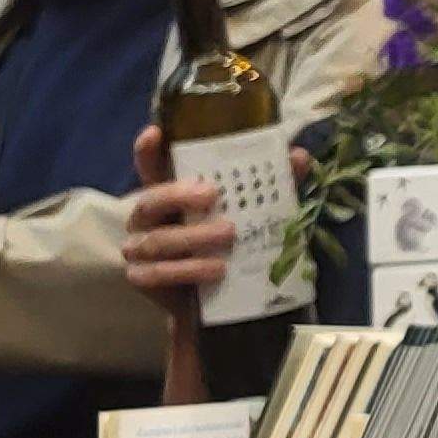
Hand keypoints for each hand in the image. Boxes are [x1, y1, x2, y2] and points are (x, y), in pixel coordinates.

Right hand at [123, 128, 310, 304]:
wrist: (215, 303)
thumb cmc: (226, 248)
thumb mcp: (248, 214)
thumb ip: (269, 187)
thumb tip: (299, 157)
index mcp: (168, 195)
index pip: (150, 167)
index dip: (148, 151)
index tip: (156, 134)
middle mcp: (147, 218)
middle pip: (150, 200)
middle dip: (178, 195)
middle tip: (212, 195)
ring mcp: (139, 249)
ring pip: (158, 240)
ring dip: (193, 238)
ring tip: (228, 236)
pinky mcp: (141, 279)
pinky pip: (158, 274)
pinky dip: (187, 270)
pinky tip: (215, 271)